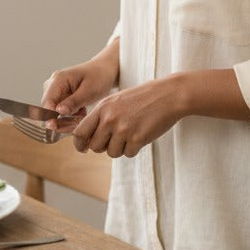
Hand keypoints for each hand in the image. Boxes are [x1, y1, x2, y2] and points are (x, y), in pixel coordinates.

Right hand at [41, 40, 119, 120]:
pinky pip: (61, 111)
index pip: (47, 102)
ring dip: (68, 118)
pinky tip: (81, 112)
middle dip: (63, 119)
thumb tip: (58, 111)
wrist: (105, 70)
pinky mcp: (60, 96)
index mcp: (58, 79)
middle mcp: (53, 84)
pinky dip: (71, 115)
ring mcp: (56, 90)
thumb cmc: (99, 77)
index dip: (51, 116)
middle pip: (49, 109)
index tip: (63, 125)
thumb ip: (74, 101)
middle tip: (79, 120)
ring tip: (83, 114)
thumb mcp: (89, 91)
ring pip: (55, 112)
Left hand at [70, 78, 185, 157]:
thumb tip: (89, 138)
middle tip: (115, 139)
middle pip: (95, 146)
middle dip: (103, 147)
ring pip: (112, 152)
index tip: (83, 148)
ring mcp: (123, 129)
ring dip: (120, 148)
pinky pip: (128, 154)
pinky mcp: (137, 138)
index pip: (80, 132)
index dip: (79, 144)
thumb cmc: (143, 98)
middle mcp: (110, 119)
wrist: (169, 95)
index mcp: (102, 108)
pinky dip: (134, 148)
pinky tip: (141, 134)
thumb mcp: (117, 101)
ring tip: (131, 134)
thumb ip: (102, 116)